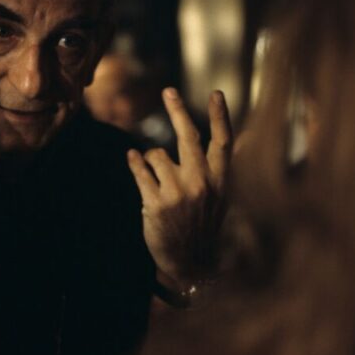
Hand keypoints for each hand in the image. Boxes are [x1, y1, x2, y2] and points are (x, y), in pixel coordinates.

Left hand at [127, 88, 232, 288]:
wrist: (190, 263)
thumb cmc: (201, 225)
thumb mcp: (217, 199)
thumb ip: (211, 170)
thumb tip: (205, 137)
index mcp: (220, 181)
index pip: (223, 142)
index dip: (220, 116)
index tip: (217, 93)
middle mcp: (201, 184)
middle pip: (188, 137)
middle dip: (178, 111)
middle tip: (169, 91)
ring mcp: (178, 194)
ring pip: (156, 154)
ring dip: (151, 159)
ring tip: (157, 177)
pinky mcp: (155, 204)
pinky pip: (140, 169)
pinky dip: (134, 161)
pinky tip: (132, 157)